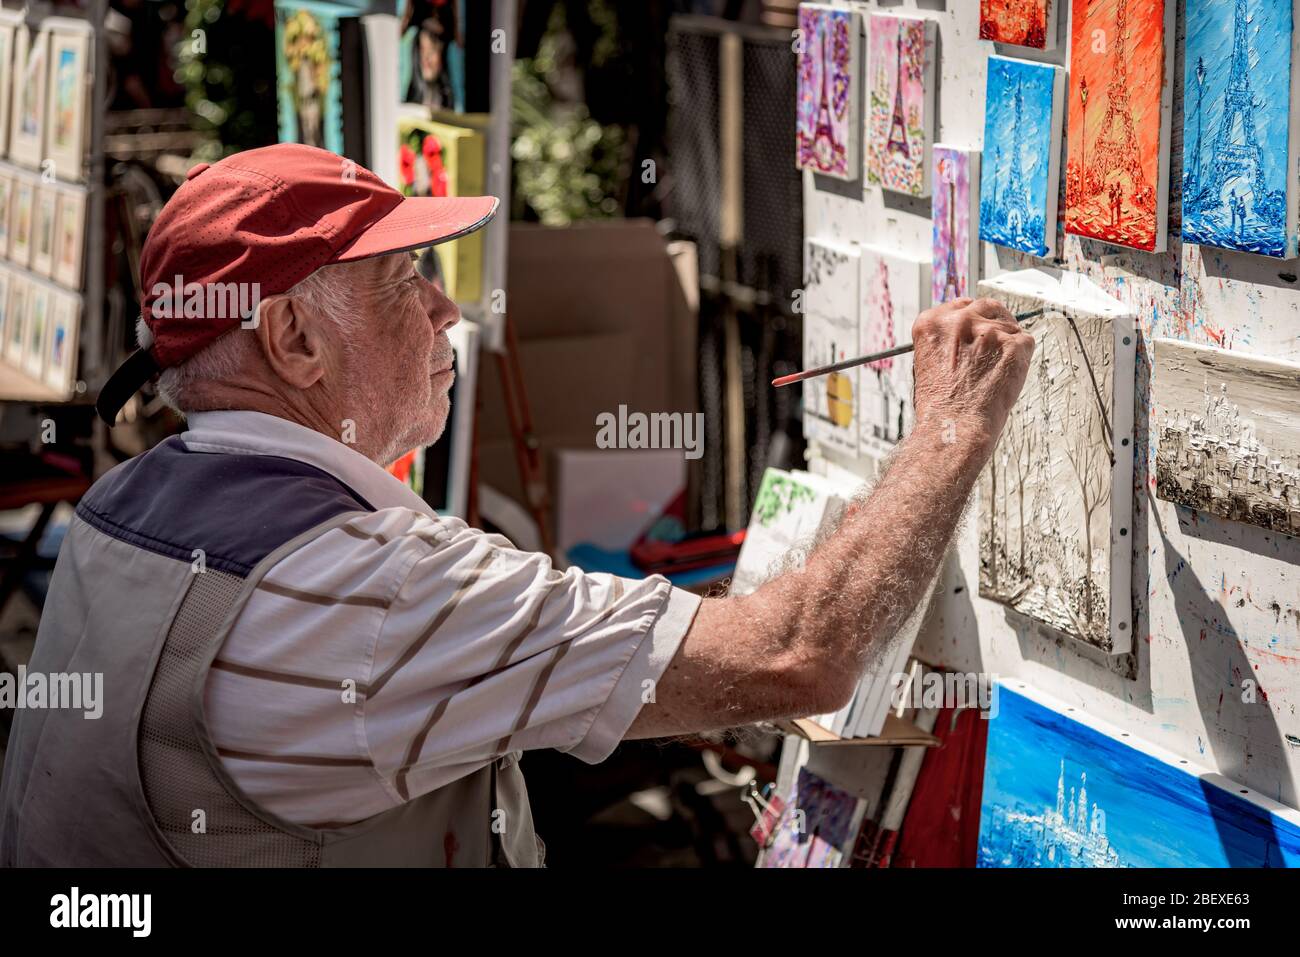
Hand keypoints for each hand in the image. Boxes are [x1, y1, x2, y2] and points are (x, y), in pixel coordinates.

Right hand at [910, 297, 1034, 454]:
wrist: (954, 425)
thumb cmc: (939, 404)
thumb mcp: (927, 362)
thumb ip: (947, 342)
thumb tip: (967, 337)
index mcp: (932, 323)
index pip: (962, 304)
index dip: (973, 318)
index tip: (978, 328)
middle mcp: (960, 320)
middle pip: (988, 306)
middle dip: (994, 322)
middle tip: (995, 347)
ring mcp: (989, 331)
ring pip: (1011, 325)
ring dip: (1008, 345)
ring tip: (995, 373)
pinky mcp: (1014, 344)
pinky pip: (1026, 342)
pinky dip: (1021, 359)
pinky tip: (1006, 377)